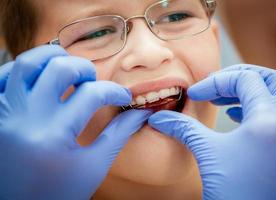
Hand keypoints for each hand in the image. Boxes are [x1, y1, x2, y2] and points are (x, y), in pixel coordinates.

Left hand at [0, 45, 149, 199]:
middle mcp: (25, 119)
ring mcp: (3, 114)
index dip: (114, 91)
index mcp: (54, 136)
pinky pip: (1, 76)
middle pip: (60, 68)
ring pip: (27, 63)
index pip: (92, 94)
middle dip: (85, 69)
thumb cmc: (59, 193)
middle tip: (93, 81)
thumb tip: (141, 113)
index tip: (123, 97)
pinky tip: (39, 76)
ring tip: (67, 68)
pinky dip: (22, 69)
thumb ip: (119, 134)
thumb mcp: (94, 166)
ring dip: (52, 58)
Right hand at [148, 65, 275, 199]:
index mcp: (270, 120)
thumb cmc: (236, 193)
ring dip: (247, 92)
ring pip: (275, 97)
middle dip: (239, 77)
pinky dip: (255, 110)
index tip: (195, 95)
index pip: (246, 79)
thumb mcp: (207, 154)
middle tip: (215, 86)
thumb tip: (159, 118)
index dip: (216, 82)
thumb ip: (183, 128)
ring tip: (221, 100)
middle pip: (270, 79)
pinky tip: (235, 117)